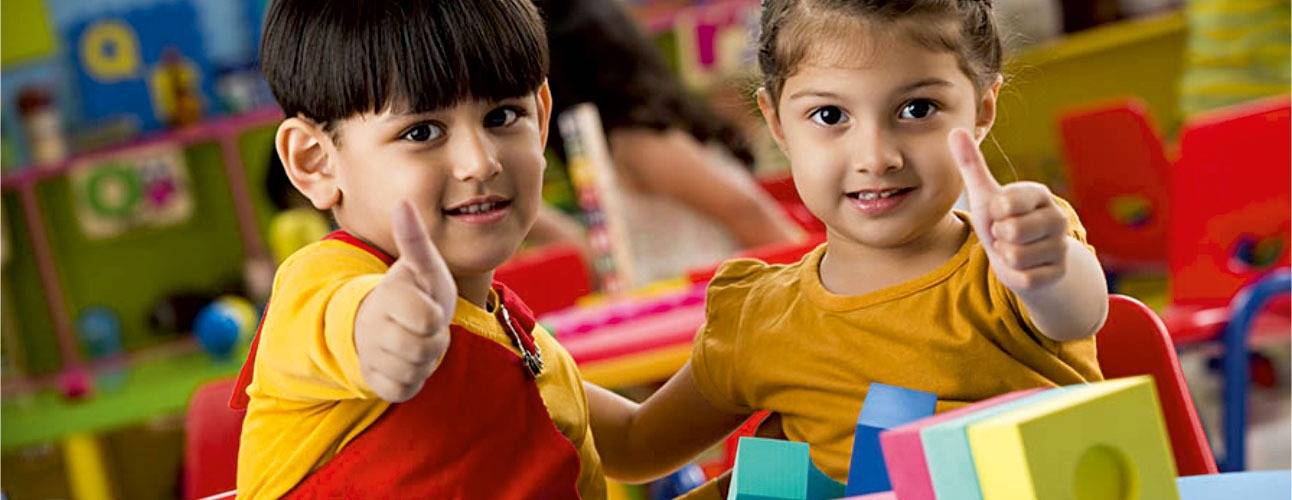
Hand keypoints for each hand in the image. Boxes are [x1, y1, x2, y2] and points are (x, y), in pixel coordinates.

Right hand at [355, 200, 456, 401]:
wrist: (390, 323)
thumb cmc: (415, 290)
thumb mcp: (423, 265)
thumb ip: (414, 238)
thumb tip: (403, 202)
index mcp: (387, 296)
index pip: (429, 319)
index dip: (436, 314)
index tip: (426, 302)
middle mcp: (372, 328)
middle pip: (425, 349)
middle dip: (434, 339)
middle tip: (425, 325)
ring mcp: (371, 356)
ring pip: (415, 370)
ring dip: (425, 359)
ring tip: (416, 340)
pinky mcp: (375, 382)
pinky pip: (403, 389)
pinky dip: (413, 379)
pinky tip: (407, 362)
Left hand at [949, 128, 1069, 291]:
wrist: (1024, 259)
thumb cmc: (1002, 221)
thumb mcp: (985, 195)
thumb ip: (971, 164)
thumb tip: (954, 129)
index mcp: (1038, 194)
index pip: (1005, 203)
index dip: (994, 213)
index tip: (1000, 213)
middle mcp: (1057, 218)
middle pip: (1011, 231)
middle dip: (998, 237)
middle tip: (1005, 235)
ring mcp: (1061, 246)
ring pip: (1015, 256)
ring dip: (1005, 257)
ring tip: (1013, 250)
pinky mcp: (1057, 273)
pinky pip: (1023, 278)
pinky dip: (1014, 275)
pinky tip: (1022, 267)